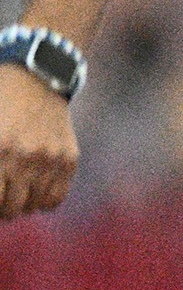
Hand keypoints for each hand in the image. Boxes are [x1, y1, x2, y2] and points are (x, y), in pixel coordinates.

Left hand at [0, 66, 77, 218]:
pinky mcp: (69, 158)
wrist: (35, 80)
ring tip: (17, 194)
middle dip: (3, 208)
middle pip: (11, 208)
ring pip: (34, 206)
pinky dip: (44, 201)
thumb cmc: (0, 106)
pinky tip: (35, 190)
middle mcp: (25, 158)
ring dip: (22, 205)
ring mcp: (51, 159)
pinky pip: (56, 198)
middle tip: (2, 198)